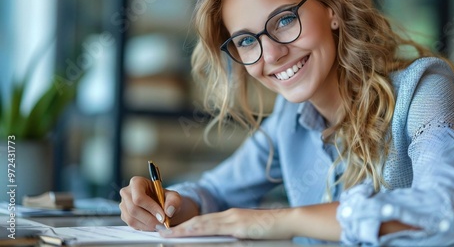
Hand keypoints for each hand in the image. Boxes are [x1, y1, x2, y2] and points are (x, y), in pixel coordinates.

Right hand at [119, 176, 182, 230]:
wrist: (161, 205)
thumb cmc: (165, 198)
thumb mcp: (173, 197)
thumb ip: (174, 201)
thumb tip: (169, 211)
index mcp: (137, 182)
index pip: (139, 197)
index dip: (151, 208)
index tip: (163, 216)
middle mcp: (127, 192)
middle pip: (133, 209)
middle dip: (149, 219)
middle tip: (162, 224)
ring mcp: (123, 204)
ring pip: (131, 219)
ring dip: (147, 225)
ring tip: (159, 225)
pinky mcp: (124, 215)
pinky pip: (131, 225)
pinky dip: (143, 227)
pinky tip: (152, 225)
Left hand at [158, 208, 296, 239]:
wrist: (289, 221)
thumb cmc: (273, 231)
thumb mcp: (249, 235)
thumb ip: (235, 236)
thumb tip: (224, 241)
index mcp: (231, 218)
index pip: (204, 223)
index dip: (187, 227)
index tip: (173, 232)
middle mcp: (229, 215)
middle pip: (199, 222)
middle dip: (179, 228)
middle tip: (162, 232)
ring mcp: (233, 219)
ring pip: (202, 223)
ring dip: (183, 229)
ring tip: (167, 234)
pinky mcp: (238, 224)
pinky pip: (213, 228)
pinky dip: (197, 229)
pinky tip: (187, 233)